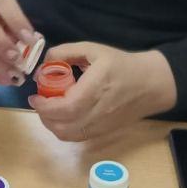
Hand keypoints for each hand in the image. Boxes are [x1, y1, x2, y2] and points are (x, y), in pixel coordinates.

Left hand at [28, 43, 175, 141]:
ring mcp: (102, 125)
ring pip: (69, 135)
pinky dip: (63, 130)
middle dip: (44, 116)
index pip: (67, 106)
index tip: (34, 96)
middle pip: (64, 125)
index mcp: (98, 86)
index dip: (46, 106)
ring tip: (48, 110)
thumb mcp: (93, 49)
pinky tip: (61, 117)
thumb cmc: (121, 64)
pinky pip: (77, 138)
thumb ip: (65, 52)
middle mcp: (100, 110)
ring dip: (52, 125)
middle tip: (39, 102)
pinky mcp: (104, 132)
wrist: (151, 84)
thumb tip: (43, 65)